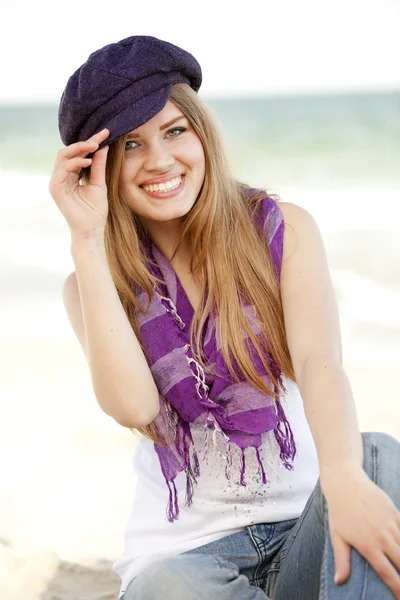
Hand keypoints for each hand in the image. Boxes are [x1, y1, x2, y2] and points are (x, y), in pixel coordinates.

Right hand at [49, 128, 109, 237]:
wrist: (91, 229)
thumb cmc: (95, 210)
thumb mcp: (99, 183)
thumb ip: (98, 165)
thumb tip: (103, 146)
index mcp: (71, 175)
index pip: (79, 154)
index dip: (91, 142)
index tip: (105, 132)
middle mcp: (62, 176)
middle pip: (68, 151)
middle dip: (84, 142)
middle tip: (100, 136)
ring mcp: (57, 182)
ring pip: (63, 156)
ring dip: (79, 149)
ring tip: (94, 146)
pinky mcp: (55, 188)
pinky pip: (62, 169)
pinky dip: (74, 162)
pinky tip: (87, 161)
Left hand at [322, 466, 399, 598]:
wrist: (345, 483)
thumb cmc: (339, 512)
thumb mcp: (337, 537)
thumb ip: (342, 560)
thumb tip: (339, 581)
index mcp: (368, 546)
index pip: (388, 574)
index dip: (397, 589)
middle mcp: (382, 537)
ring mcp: (390, 524)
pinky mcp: (395, 512)